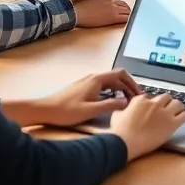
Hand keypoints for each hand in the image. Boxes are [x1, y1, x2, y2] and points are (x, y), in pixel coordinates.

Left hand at [16, 70, 142, 126]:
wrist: (45, 109)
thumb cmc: (66, 110)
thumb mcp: (90, 110)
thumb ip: (110, 106)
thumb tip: (127, 103)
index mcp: (96, 80)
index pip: (121, 74)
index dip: (132, 83)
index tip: (139, 94)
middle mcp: (93, 78)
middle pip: (117, 78)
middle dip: (128, 87)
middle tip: (136, 100)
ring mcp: (87, 82)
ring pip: (109, 82)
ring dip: (120, 90)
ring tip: (126, 102)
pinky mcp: (83, 88)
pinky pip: (103, 86)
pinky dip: (111, 92)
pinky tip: (111, 103)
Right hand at [74, 0, 130, 27]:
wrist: (76, 12)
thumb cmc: (77, 7)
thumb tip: (92, 4)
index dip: (115, 4)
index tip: (115, 7)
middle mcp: (109, 0)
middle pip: (123, 3)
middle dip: (125, 8)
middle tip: (126, 13)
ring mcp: (112, 8)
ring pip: (126, 9)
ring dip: (128, 13)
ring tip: (128, 17)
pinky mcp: (113, 16)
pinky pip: (125, 17)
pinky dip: (128, 19)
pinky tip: (129, 22)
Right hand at [110, 93, 184, 159]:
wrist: (126, 142)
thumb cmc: (119, 131)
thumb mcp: (116, 115)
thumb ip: (123, 109)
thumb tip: (124, 109)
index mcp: (141, 100)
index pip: (149, 97)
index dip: (151, 104)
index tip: (152, 109)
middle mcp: (154, 103)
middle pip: (165, 97)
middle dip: (166, 102)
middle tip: (166, 108)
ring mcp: (164, 113)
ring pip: (177, 103)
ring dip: (178, 106)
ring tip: (180, 110)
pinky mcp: (172, 124)